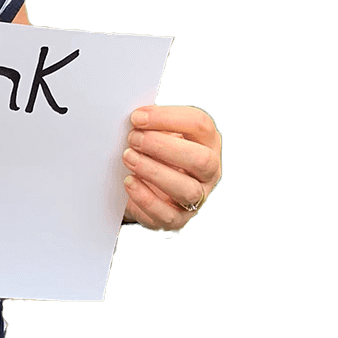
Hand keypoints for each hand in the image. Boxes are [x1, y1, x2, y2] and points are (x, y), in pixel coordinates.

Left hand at [121, 104, 220, 232]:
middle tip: (134, 139)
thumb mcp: (157, 132)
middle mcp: (209, 170)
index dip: (167, 118)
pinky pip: (168, 215)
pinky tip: (129, 182)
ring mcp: (198, 197)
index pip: (199, 124)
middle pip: (200, 159)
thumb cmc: (154, 151)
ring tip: (129, 158)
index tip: (137, 118)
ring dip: (153, 171)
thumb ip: (151, 124)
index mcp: (207, 141)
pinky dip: (145, 198)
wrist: (146, 186)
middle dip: (162, 146)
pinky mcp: (179, 219)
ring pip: (187, 189)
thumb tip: (137, 118)